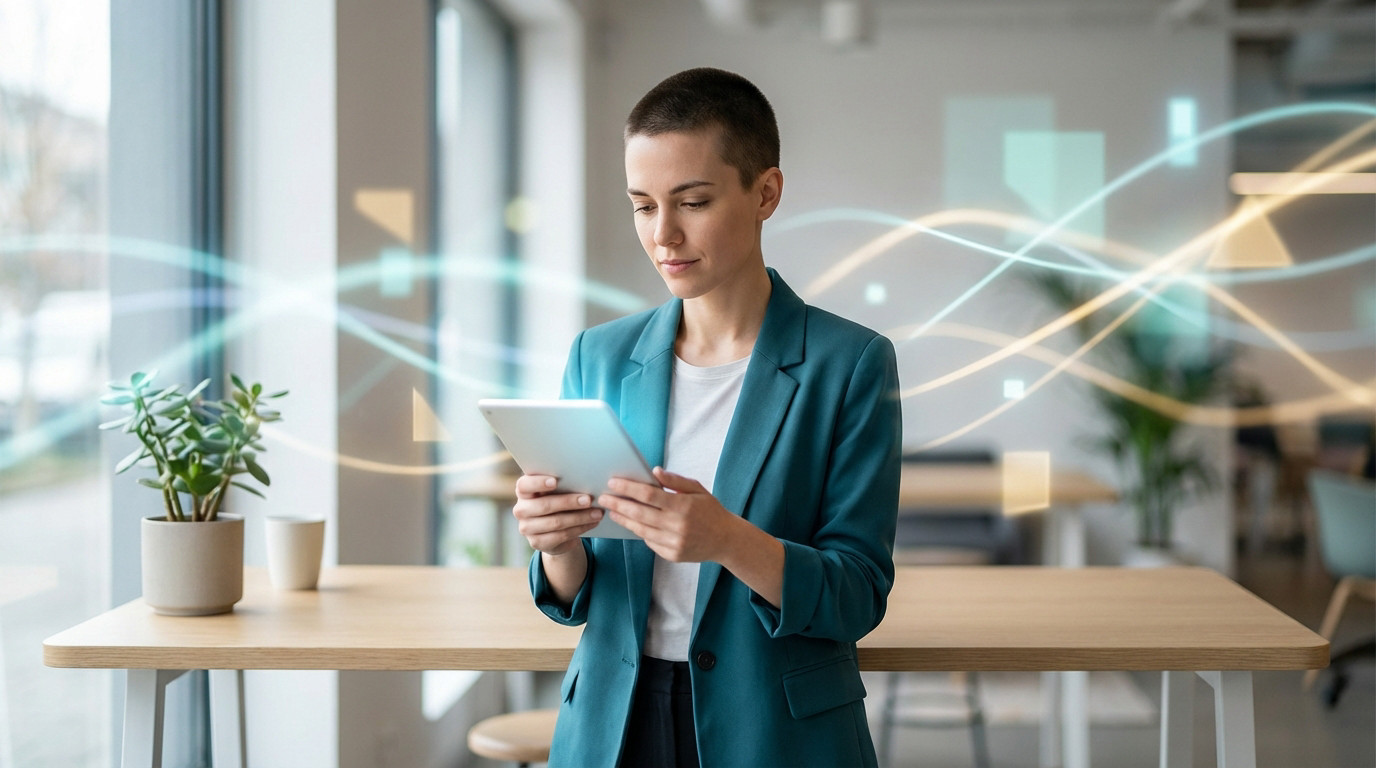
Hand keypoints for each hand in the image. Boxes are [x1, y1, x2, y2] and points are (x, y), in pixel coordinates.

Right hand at [512, 474, 602, 555]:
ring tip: (597, 514)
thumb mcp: (558, 490)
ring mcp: (526, 528)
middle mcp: (521, 509)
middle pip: (544, 505)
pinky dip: (579, 529)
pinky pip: (561, 536)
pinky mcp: (536, 542)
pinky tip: (591, 524)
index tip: (555, 481)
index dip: (538, 483)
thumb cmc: (558, 499)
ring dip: (580, 518)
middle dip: (569, 502)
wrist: (554, 527)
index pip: (524, 485)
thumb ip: (564, 483)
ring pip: (555, 523)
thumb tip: (585, 479)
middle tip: (589, 500)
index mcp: (523, 491)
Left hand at [599, 467, 739, 562]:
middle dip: (618, 504)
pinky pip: (650, 542)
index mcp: (683, 505)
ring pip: (641, 530)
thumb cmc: (710, 510)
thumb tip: (654, 471)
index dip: (628, 488)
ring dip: (624, 520)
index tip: (613, 482)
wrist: (726, 540)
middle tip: (603, 498)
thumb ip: (675, 480)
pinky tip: (631, 524)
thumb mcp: (698, 489)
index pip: (648, 495)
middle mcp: (677, 526)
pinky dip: (639, 532)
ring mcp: (674, 543)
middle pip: (639, 513)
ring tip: (612, 511)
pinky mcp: (673, 555)